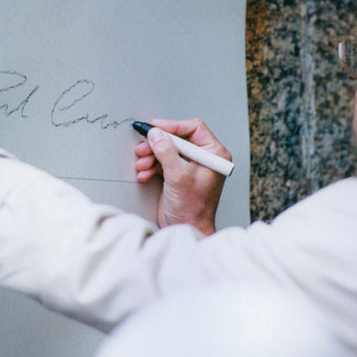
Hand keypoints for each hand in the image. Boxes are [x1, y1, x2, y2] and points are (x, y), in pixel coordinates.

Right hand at [134, 118, 230, 235]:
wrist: (186, 230)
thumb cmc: (193, 210)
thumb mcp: (178, 176)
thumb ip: (166, 152)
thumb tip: (156, 134)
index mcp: (214, 154)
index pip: (193, 128)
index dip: (172, 126)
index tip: (155, 127)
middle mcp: (204, 158)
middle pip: (177, 139)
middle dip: (158, 144)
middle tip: (144, 148)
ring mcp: (191, 166)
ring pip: (167, 150)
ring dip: (151, 156)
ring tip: (142, 163)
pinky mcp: (179, 175)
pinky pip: (163, 162)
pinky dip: (152, 166)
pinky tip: (145, 173)